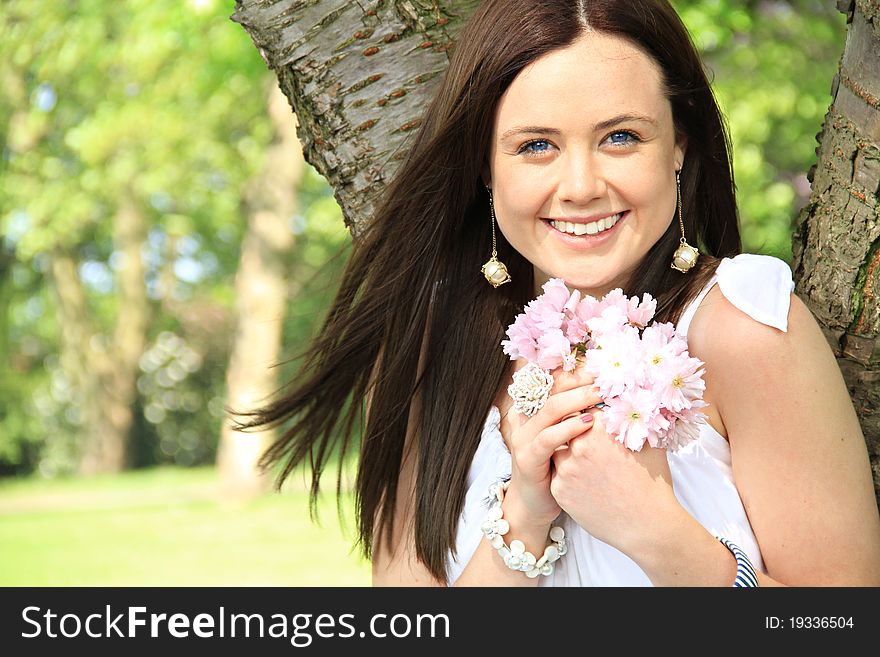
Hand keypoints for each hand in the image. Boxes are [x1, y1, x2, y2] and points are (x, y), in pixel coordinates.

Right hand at [503, 361, 603, 528]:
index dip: (578, 370)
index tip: (604, 365)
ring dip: (577, 399)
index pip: (556, 381)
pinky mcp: (527, 458)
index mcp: (537, 409)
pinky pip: (547, 438)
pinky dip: (568, 428)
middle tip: (606, 375)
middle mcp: (526, 418)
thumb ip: (584, 417)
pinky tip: (588, 424)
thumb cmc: (561, 470)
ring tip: (601, 393)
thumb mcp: (572, 440)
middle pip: (552, 388)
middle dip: (581, 379)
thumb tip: (616, 397)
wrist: (537, 506)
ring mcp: (524, 437)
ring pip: (550, 408)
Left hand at [550, 408, 680, 555]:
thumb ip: (632, 418)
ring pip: (558, 448)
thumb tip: (629, 400)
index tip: (594, 415)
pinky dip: (567, 472)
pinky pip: (556, 472)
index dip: (589, 409)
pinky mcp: (559, 490)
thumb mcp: (648, 443)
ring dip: (568, 450)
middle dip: (574, 427)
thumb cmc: (652, 484)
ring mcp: (565, 469)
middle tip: (587, 436)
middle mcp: (578, 446)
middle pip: (566, 425)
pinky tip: (585, 479)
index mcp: (599, 430)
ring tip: (588, 461)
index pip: (583, 406)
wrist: (647, 526)